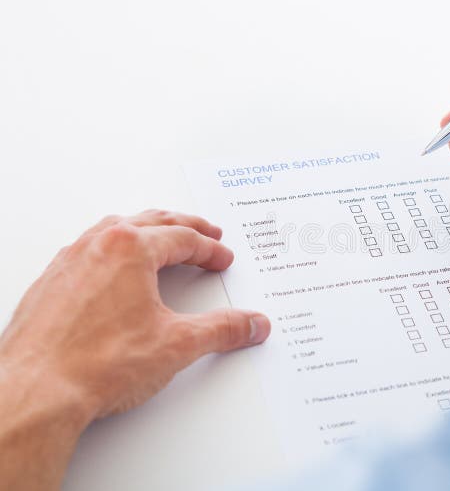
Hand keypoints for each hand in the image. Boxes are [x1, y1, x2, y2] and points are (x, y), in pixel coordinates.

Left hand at [0, 210, 270, 490]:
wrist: (34, 393)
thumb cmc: (93, 364)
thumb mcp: (177, 344)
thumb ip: (222, 330)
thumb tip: (250, 324)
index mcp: (129, 248)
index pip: (182, 238)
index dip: (209, 249)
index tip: (221, 257)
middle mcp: (96, 246)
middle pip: (151, 222)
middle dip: (185, 228)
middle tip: (205, 233)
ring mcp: (69, 262)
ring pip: (116, 230)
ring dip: (147, 231)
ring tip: (163, 240)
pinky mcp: (50, 284)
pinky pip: (90, 251)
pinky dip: (115, 250)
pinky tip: (118, 269)